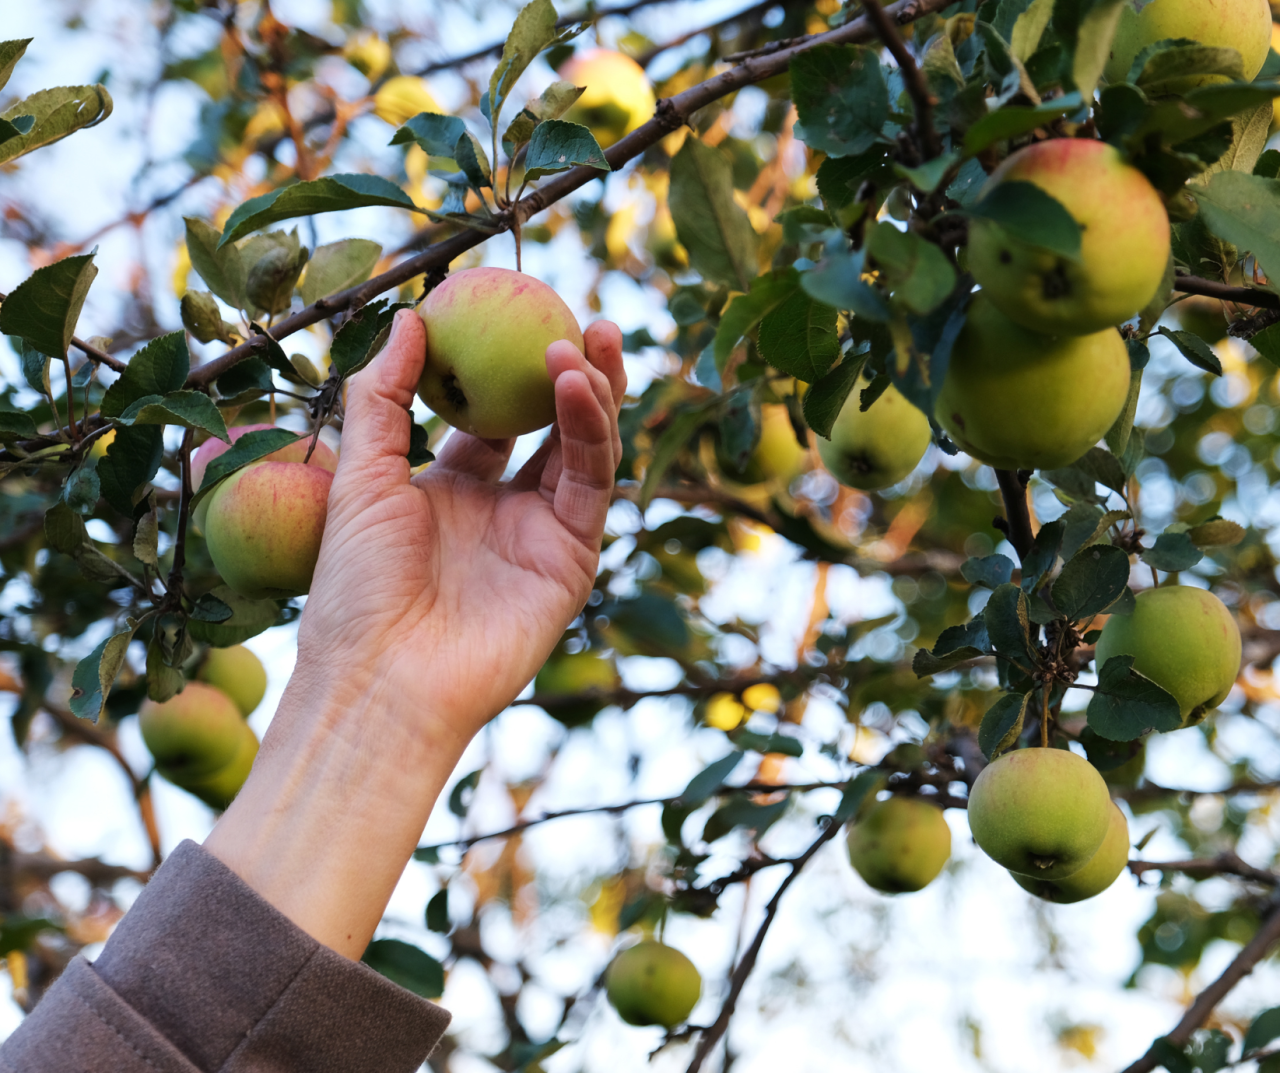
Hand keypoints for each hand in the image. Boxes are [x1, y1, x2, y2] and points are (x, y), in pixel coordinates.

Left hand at [296, 309, 625, 741]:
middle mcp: (503, 511)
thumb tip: (410, 318)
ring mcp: (542, 535)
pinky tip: (576, 384)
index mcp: (450, 492)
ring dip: (590, 391)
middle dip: (571, 373)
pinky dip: (590, 431)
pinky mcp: (572, 559)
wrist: (382, 676)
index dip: (507, 370)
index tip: (513, 315)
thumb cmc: (356, 586)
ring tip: (586, 338)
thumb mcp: (360, 477)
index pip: (493, 420)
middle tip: (579, 316)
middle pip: (550, 429)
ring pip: (583, 449)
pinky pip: (589, 482)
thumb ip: (384, 397)